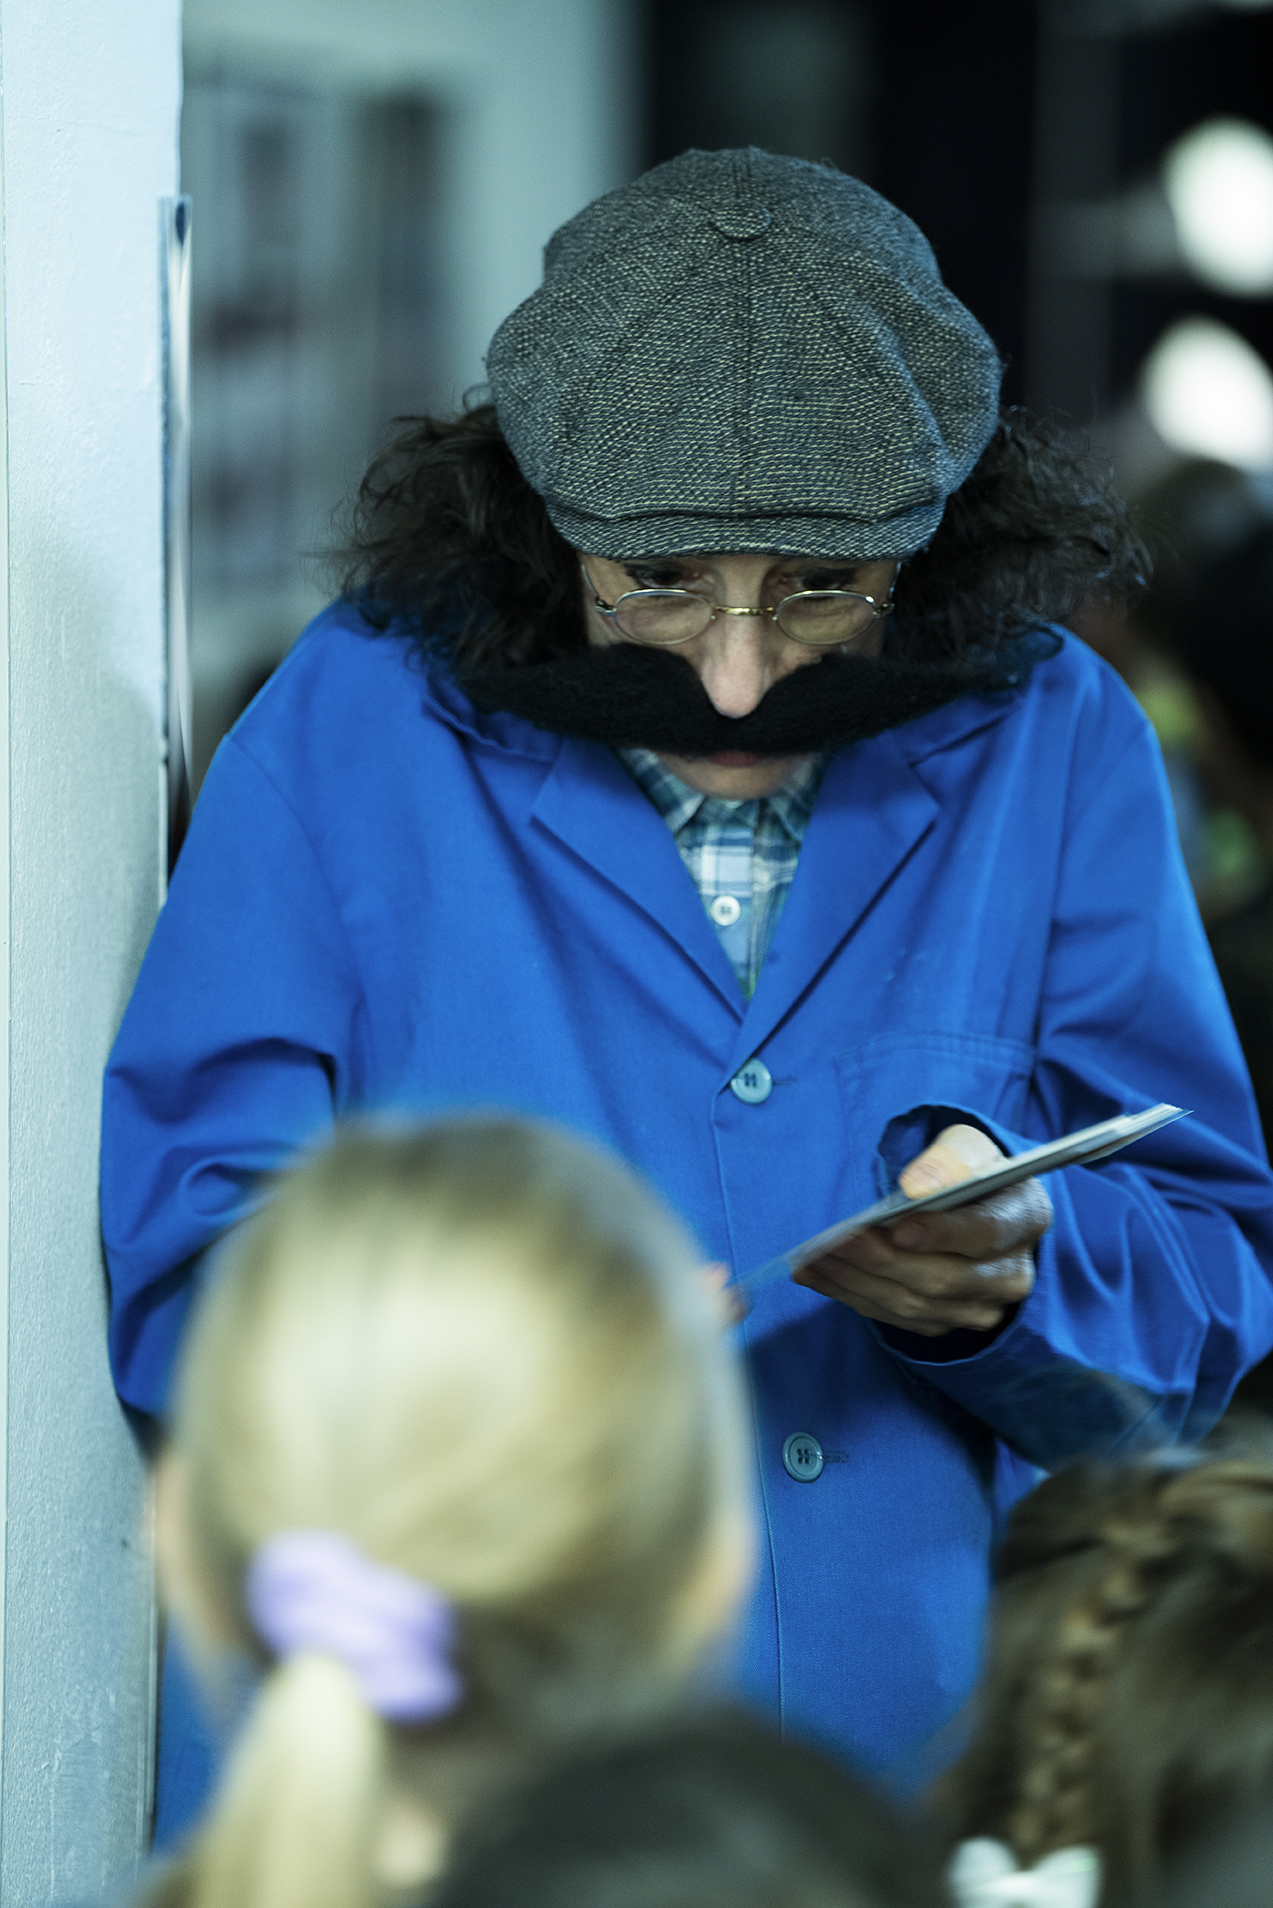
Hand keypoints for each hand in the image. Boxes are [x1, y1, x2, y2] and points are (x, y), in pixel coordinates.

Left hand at [794, 1123, 1052, 1338]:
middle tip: (835, 1241)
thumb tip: (918, 1186)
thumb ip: (950, 1157)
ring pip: (915, 1304)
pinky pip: (897, 1317)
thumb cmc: (967, 1169)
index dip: (941, 1233)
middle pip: (943, 1278)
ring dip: (858, 1281)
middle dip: (882, 1260)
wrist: (973, 1205)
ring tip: (813, 1258)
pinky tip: (817, 1274)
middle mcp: (1011, 1274)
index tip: (897, 1227)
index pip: (986, 1233)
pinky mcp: (946, 1322)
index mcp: (1025, 1218)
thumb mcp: (968, 1145)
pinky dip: (853, 1295)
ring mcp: (980, 1307)